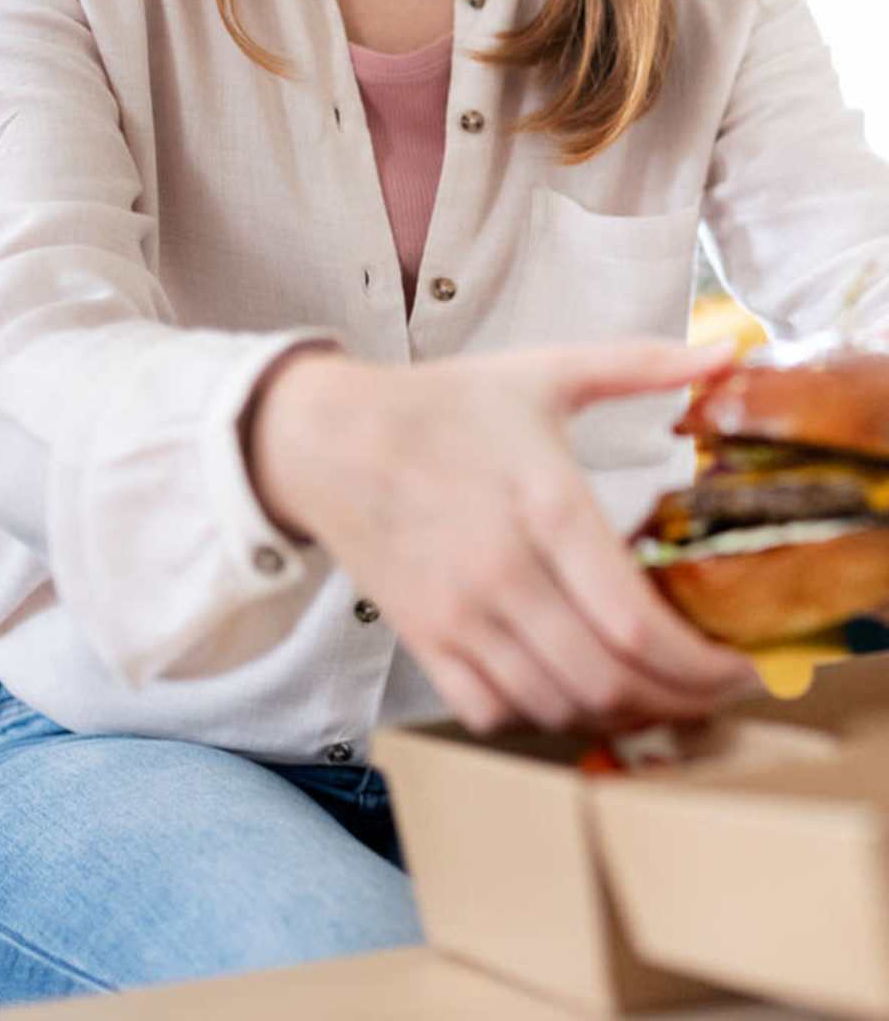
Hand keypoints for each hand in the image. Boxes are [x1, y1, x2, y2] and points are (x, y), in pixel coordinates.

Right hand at [248, 337, 759, 733]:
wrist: (329, 436)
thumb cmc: (445, 404)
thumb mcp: (546, 372)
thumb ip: (643, 365)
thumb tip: (729, 354)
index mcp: (547, 504)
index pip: (636, 624)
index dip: (701, 666)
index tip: (741, 666)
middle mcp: (504, 572)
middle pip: (608, 682)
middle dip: (678, 702)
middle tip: (712, 692)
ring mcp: (459, 615)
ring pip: (557, 707)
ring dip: (618, 715)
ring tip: (657, 695)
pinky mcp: (423, 639)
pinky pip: (494, 713)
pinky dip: (542, 716)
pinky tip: (572, 688)